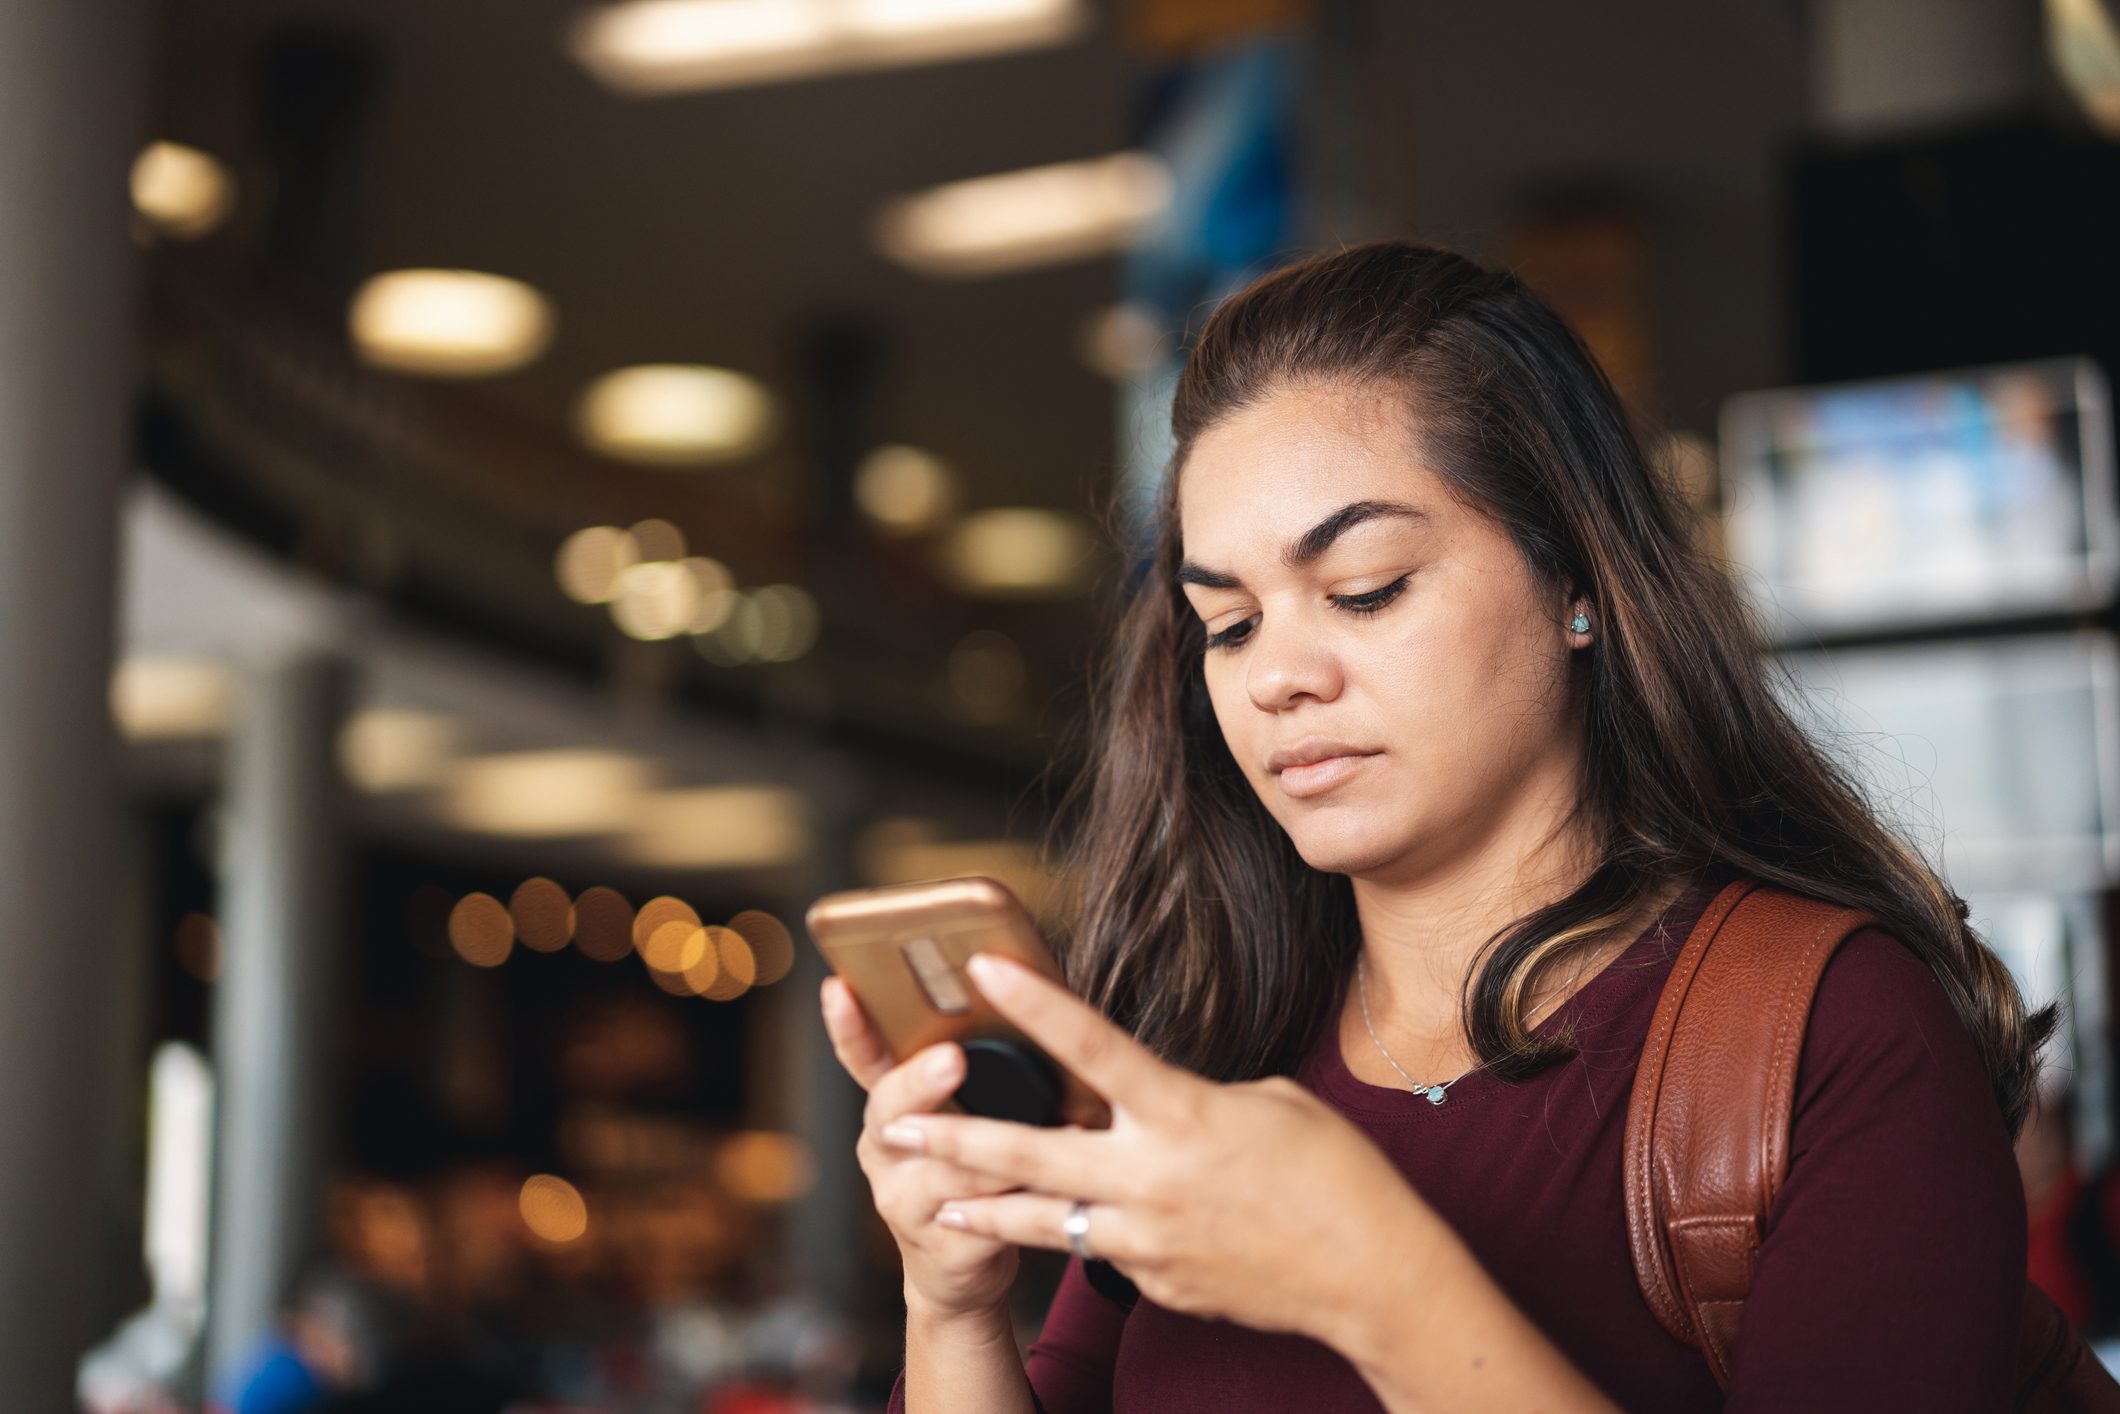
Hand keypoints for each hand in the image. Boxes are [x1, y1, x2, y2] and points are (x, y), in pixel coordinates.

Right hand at [819, 974, 1024, 1319]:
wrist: (960, 1269)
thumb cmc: (970, 1172)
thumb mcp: (956, 1118)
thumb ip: (973, 1072)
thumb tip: (1026, 993)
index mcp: (889, 1108)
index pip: (862, 1058)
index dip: (847, 1026)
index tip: (839, 988)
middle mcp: (884, 1152)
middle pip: (892, 1110)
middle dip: (921, 1081)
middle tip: (951, 1058)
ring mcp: (905, 1202)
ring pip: (949, 1168)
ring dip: (998, 1147)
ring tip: (1047, 1122)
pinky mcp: (941, 1246)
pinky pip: (984, 1217)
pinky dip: (1025, 1197)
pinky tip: (1060, 1182)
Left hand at [875, 954, 1443, 1344]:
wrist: (1371, 1276)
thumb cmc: (1335, 1175)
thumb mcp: (1266, 1104)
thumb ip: (1192, 1100)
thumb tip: (1154, 1108)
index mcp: (1184, 1113)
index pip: (1093, 1047)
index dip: (1034, 1004)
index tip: (983, 969)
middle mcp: (1153, 1177)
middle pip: (1030, 1153)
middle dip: (954, 1138)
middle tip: (892, 1125)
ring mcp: (1149, 1238)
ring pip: (1042, 1222)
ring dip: (983, 1210)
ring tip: (932, 1202)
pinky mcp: (1157, 1282)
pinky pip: (1102, 1254)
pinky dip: (1084, 1236)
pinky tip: (1075, 1227)